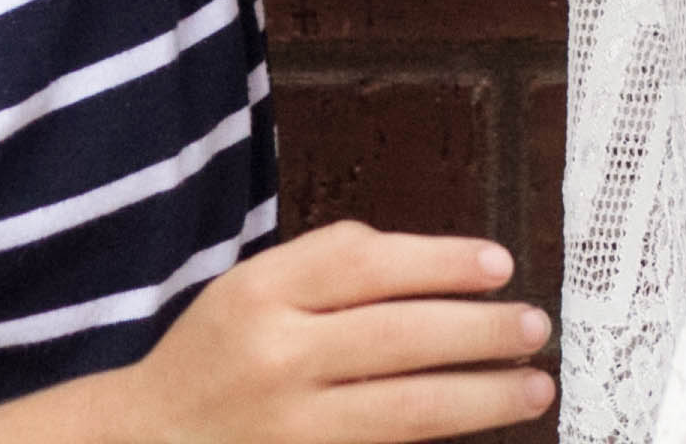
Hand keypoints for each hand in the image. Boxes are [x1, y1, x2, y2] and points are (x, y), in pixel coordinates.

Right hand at [111, 221, 552, 443]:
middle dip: (481, 331)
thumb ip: (323, 268)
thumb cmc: (216, 354)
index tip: (499, 264)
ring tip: (535, 385)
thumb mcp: (248, 288)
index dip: (439, 260)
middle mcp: (277, 356)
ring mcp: (294, 426)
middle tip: (536, 325)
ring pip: (410, 408)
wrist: (149, 440)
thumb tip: (432, 266)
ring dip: (484, 396)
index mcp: (258, 292)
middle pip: (399, 336)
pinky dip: (441, 439)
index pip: (363, 262)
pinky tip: (479, 426)